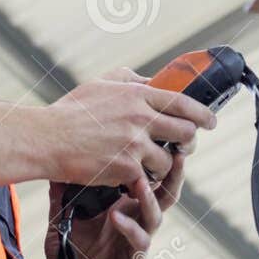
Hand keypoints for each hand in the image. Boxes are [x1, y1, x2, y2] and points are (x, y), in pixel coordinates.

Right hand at [41, 69, 213, 197]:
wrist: (48, 139)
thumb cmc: (71, 111)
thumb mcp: (101, 83)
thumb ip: (129, 79)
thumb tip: (152, 80)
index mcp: (137, 94)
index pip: (184, 102)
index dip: (203, 114)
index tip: (210, 121)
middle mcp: (141, 117)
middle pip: (186, 132)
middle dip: (189, 141)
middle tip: (184, 146)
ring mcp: (135, 143)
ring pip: (169, 160)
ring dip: (163, 164)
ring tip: (148, 163)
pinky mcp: (127, 167)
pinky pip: (149, 177)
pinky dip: (143, 179)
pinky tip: (132, 177)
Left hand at [43, 146, 184, 258]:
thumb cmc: (69, 246)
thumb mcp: (62, 212)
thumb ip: (62, 189)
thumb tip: (54, 158)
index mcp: (127, 204)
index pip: (151, 178)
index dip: (159, 159)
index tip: (161, 135)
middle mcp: (137, 219)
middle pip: (167, 193)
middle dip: (174, 173)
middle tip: (176, 154)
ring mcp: (137, 240)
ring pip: (156, 217)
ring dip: (150, 199)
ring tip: (140, 183)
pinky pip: (139, 243)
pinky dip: (129, 228)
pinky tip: (116, 217)